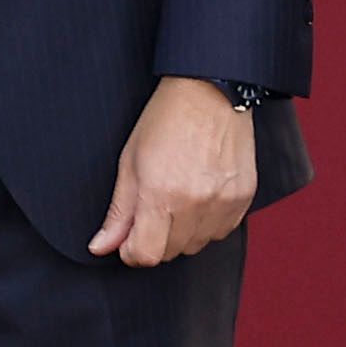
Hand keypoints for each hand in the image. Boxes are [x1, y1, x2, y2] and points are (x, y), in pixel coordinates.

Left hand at [93, 77, 259, 265]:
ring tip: (178, 199)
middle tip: (153, 209)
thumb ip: (119, 212)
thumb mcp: (130, 163)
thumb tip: (102, 247)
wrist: (211, 91)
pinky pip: (221, 231)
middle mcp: (195, 204)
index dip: (132, 252)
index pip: (145, 255)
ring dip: (183, 233)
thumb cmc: (165, 120)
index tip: (129, 239)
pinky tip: (201, 196)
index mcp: (160, 195)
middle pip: (171, 253)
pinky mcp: (243, 197)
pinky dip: (208, 223)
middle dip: (156, 240)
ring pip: (197, 245)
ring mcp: (223, 202)